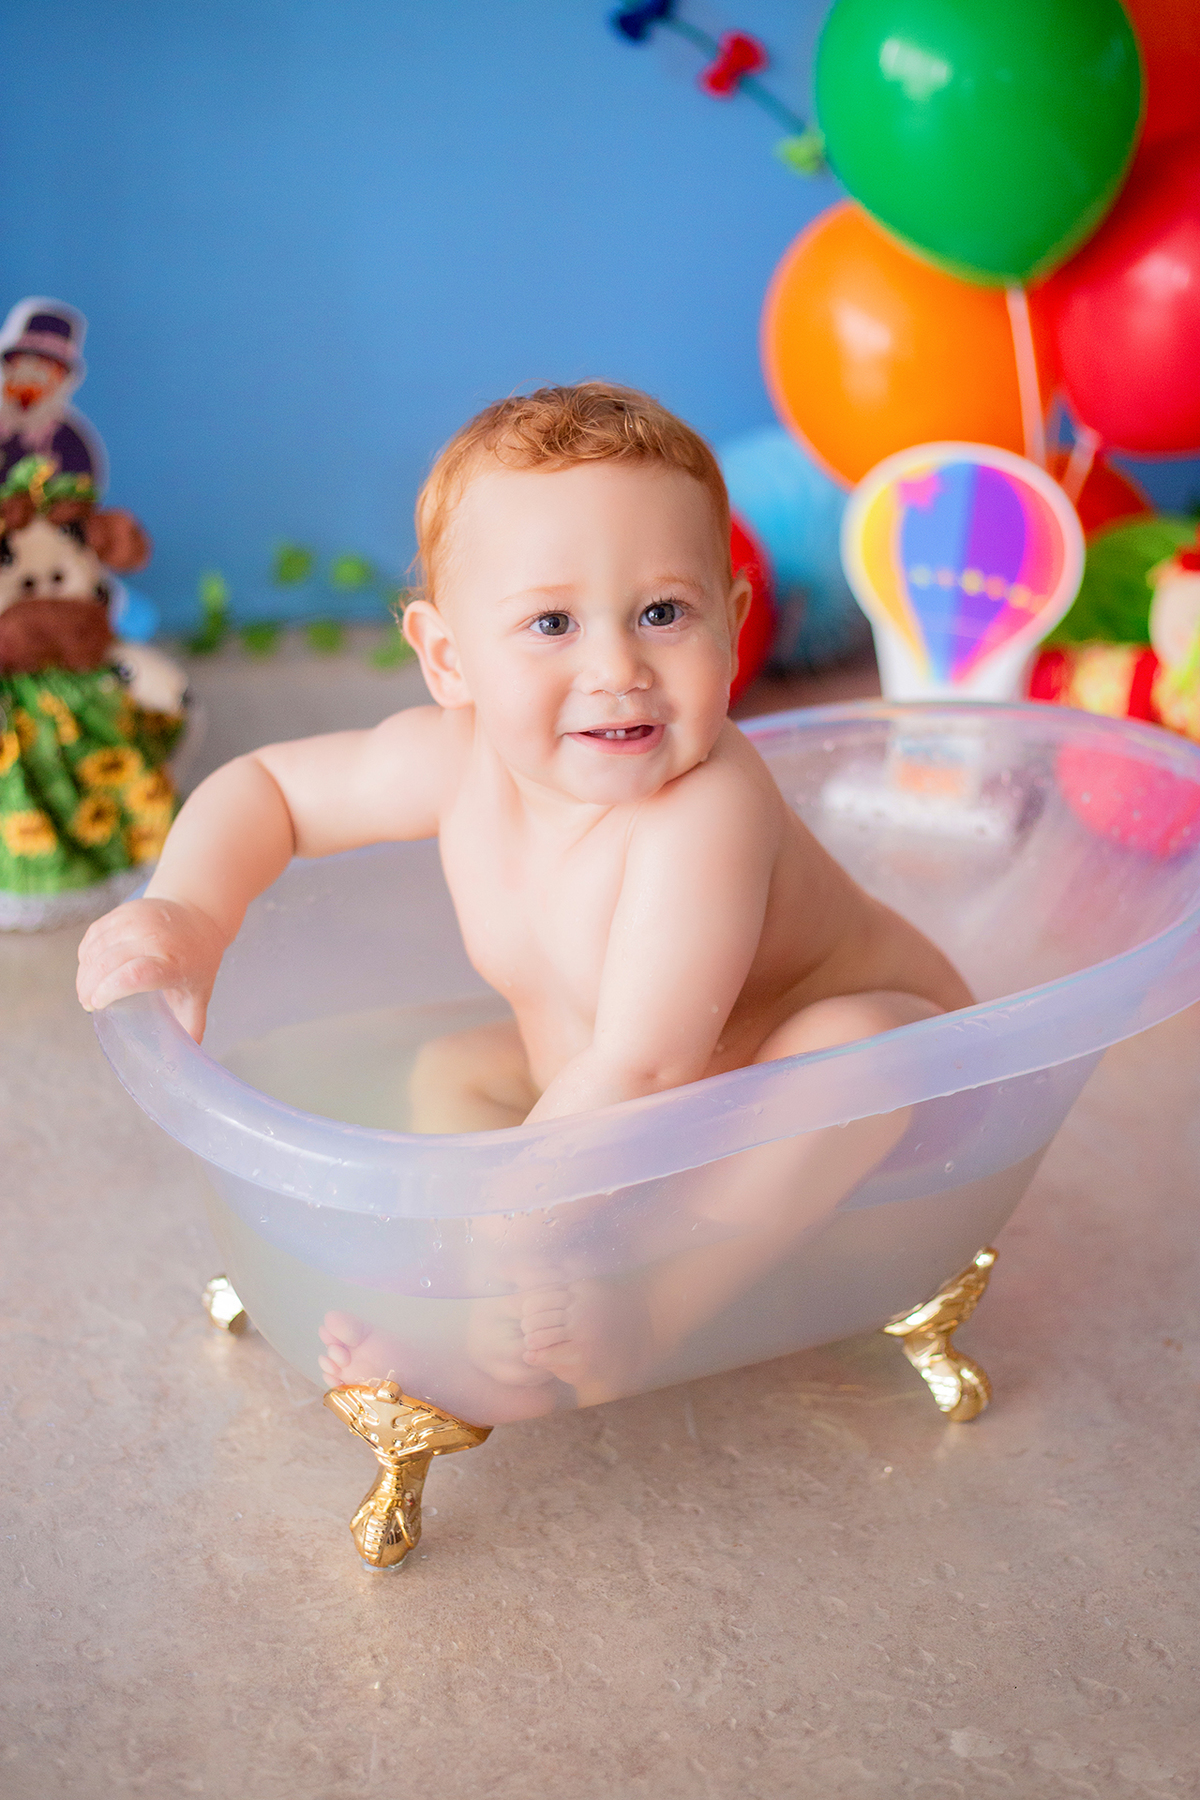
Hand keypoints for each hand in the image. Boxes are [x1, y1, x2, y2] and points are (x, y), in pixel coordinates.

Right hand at [76, 897, 226, 1041]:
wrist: (199, 915)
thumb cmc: (198, 961)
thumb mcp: (199, 994)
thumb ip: (190, 1026)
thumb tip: (181, 1062)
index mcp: (175, 961)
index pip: (137, 973)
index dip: (111, 990)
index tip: (99, 1005)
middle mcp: (155, 937)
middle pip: (109, 962)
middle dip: (90, 986)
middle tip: (88, 1004)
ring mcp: (137, 920)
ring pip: (97, 947)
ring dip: (85, 972)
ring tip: (86, 991)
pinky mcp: (124, 911)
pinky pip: (95, 934)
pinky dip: (87, 953)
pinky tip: (88, 968)